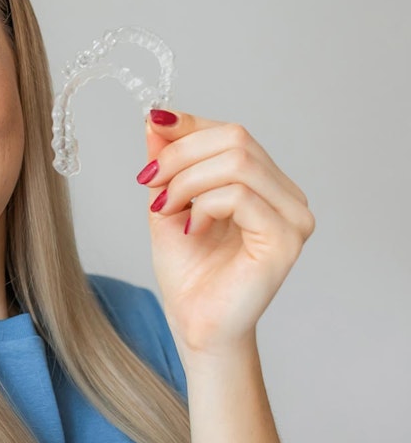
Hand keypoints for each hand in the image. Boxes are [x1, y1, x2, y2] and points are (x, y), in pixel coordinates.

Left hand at [138, 109, 314, 357]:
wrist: (195, 324)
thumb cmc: (187, 271)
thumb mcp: (167, 202)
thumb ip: (168, 162)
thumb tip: (156, 118)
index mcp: (264, 183)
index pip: (231, 132)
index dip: (189, 125)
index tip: (152, 123)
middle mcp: (286, 195)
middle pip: (235, 138)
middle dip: (180, 155)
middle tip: (149, 181)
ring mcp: (293, 217)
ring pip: (237, 162)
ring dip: (187, 181)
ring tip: (166, 209)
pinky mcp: (285, 239)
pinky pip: (240, 196)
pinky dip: (204, 205)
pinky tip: (191, 229)